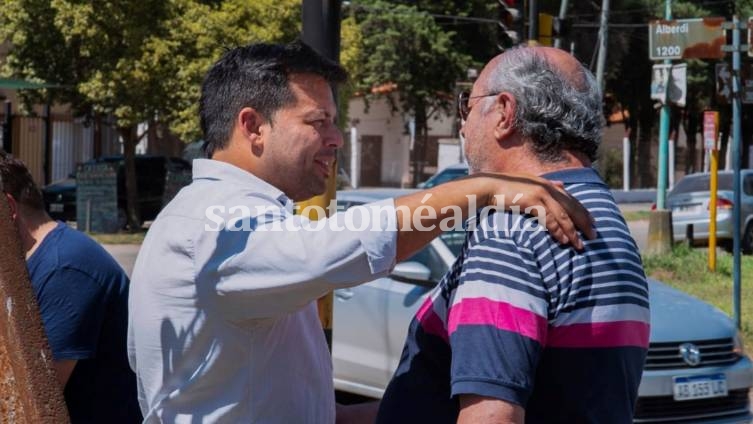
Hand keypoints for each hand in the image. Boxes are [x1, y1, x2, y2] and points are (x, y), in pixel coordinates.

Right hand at [478, 173, 595, 248]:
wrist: (490, 186)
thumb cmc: (508, 187)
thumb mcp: (530, 183)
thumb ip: (547, 185)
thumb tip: (561, 185)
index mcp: (549, 184)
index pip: (572, 200)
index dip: (584, 212)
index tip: (593, 223)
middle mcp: (548, 188)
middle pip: (573, 207)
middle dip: (585, 223)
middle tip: (594, 236)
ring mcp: (541, 194)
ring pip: (563, 216)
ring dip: (573, 232)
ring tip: (579, 245)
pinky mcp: (532, 202)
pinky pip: (549, 219)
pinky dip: (558, 230)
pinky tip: (563, 240)